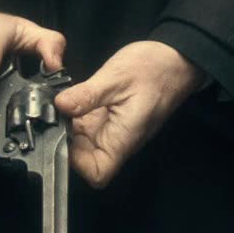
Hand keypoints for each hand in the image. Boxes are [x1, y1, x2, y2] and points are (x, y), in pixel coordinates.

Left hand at [52, 40, 205, 187]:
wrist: (176, 59)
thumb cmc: (155, 69)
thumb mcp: (117, 77)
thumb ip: (88, 95)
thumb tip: (60, 106)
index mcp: (123, 138)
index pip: (97, 173)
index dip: (76, 163)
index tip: (63, 136)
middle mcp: (118, 140)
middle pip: (86, 159)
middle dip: (67, 140)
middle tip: (57, 114)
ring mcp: (114, 129)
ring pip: (84, 142)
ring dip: (70, 126)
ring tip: (64, 103)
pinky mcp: (111, 118)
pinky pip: (89, 126)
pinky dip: (76, 115)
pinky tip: (73, 98)